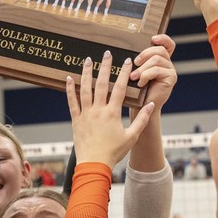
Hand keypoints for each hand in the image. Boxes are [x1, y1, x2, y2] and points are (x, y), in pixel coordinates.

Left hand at [66, 51, 153, 167]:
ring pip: (85, 89)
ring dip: (86, 73)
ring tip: (87, 60)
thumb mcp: (132, 136)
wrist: (94, 164)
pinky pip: (71, 102)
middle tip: (107, 53)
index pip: (119, 88)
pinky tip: (68, 78)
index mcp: (113, 113)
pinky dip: (69, 89)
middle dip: (105, 67)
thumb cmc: (114, 152)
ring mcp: (85, 114)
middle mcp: (98, 110)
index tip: (126, 61)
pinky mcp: (76, 120)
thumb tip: (150, 104)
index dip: (124, 73)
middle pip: (102, 84)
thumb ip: (142, 119)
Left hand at [130, 34, 177, 110]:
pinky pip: (157, 70)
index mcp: (160, 60)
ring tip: (134, 77)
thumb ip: (137, 62)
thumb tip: (128, 53)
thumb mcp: (136, 72)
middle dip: (145, 54)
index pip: (168, 44)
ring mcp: (170, 71)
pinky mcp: (171, 78)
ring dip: (143, 68)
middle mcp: (167, 64)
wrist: (141, 107)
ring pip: (157, 59)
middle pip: (160, 50)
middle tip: (134, 62)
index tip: (152, 38)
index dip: (163, 39)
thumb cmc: (136, 90)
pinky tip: (140, 83)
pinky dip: (146, 75)